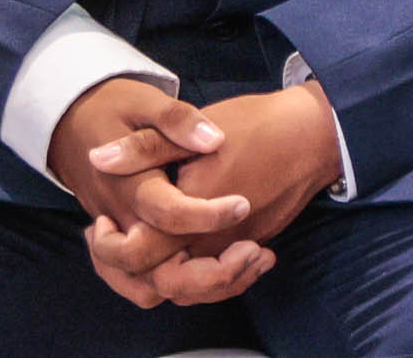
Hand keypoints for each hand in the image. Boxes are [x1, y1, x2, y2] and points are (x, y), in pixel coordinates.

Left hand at [85, 84, 339, 305]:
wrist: (315, 135)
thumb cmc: (256, 127)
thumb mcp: (194, 130)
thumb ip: (145, 150)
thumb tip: (97, 159)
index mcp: (192, 216)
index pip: (139, 255)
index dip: (112, 248)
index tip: (101, 222)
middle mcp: (213, 243)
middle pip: (165, 283)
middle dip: (135, 271)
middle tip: (118, 236)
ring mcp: (235, 248)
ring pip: (193, 286)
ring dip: (166, 273)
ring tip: (142, 242)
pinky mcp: (251, 244)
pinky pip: (218, 275)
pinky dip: (197, 270)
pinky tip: (184, 243)